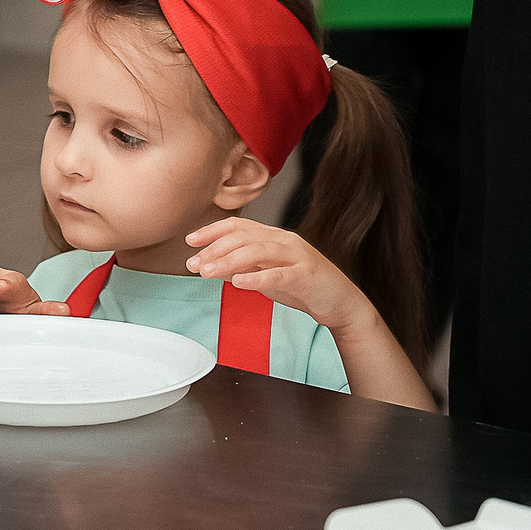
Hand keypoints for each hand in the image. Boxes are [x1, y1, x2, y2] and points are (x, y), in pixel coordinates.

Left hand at [184, 218, 377, 331]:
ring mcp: (297, 256)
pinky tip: (238, 282)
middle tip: (193, 264)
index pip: (239, 226)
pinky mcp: (307, 275)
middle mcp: (285, 241)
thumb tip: (213, 267)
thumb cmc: (302, 288)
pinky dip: (256, 277)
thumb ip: (243, 269)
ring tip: (206, 272)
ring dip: (228, 261)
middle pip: (244, 237)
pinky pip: (279, 274)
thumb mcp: (266, 277)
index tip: (189, 241)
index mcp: (274, 237)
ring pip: (258, 251)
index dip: (212, 231)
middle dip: (214, 249)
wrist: (341, 303)